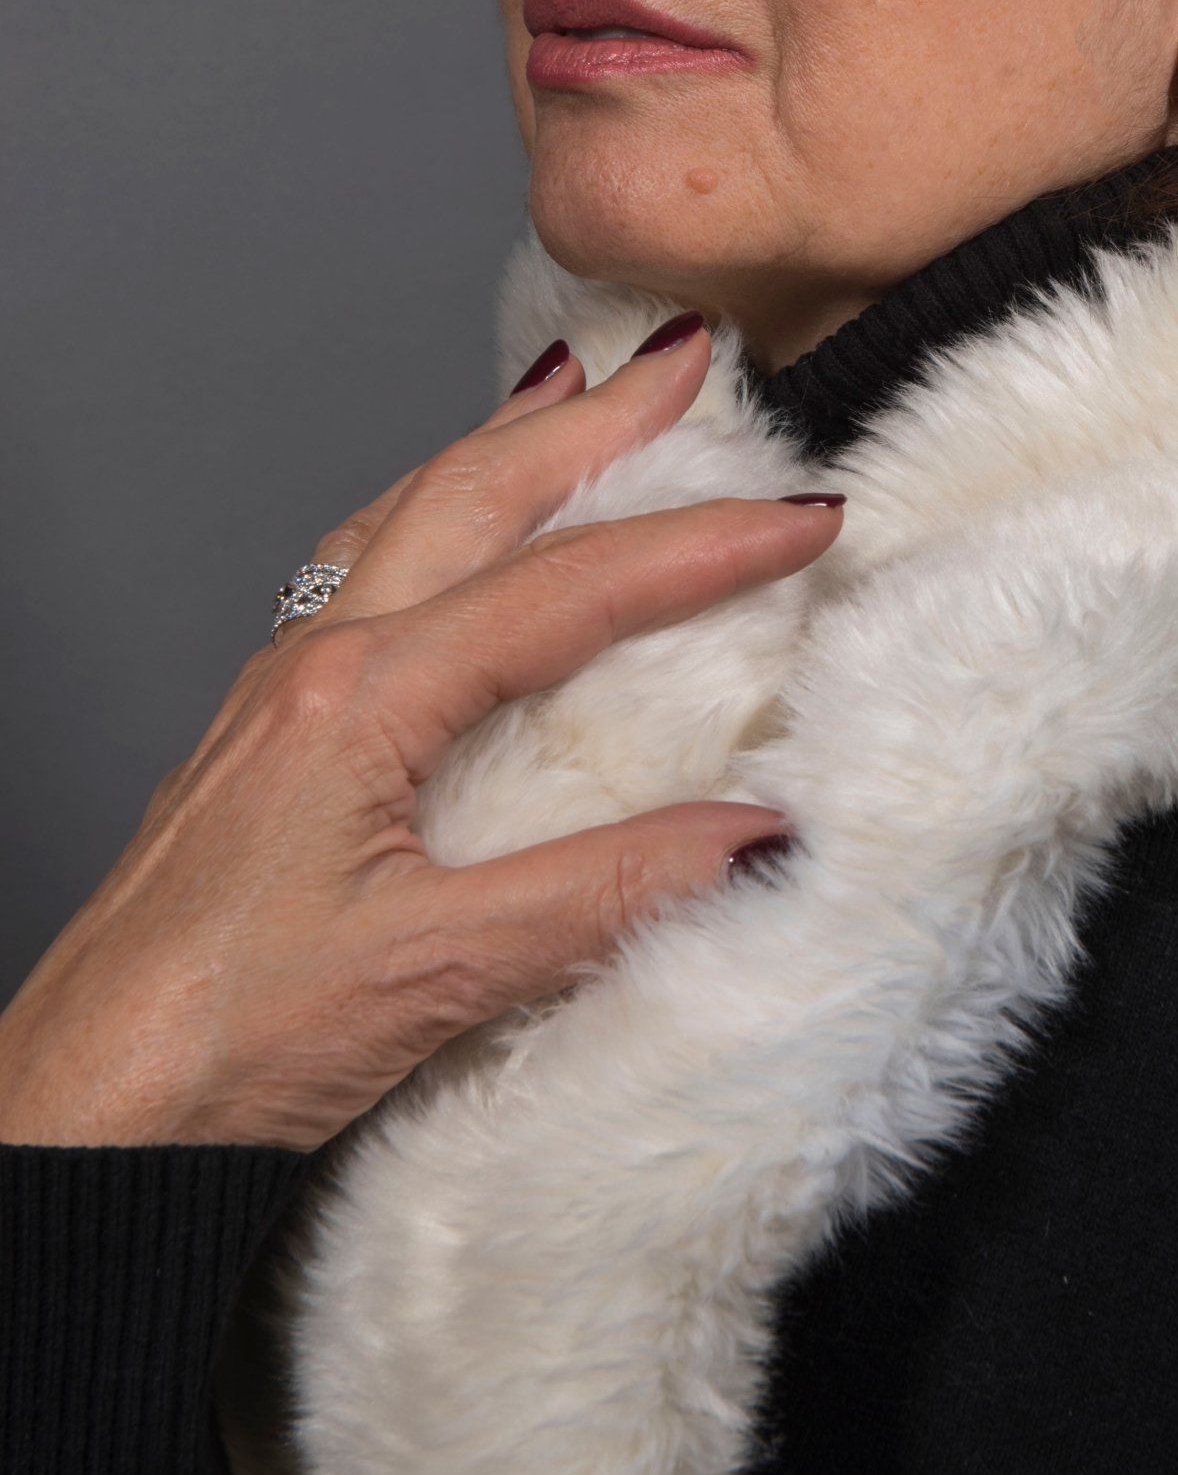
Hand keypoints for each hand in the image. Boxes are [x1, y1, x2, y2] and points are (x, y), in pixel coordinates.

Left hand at [0, 322, 839, 1150]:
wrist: (67, 1119)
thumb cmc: (213, 1048)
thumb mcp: (434, 975)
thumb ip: (603, 896)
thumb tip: (755, 839)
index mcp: (360, 700)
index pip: (566, 591)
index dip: (700, 547)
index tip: (806, 511)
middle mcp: (313, 669)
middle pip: (471, 496)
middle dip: (590, 417)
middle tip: (683, 355)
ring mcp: (276, 697)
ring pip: (403, 515)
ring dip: (504, 445)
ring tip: (572, 393)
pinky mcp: (261, 742)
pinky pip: (359, 573)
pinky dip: (432, 513)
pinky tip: (444, 534)